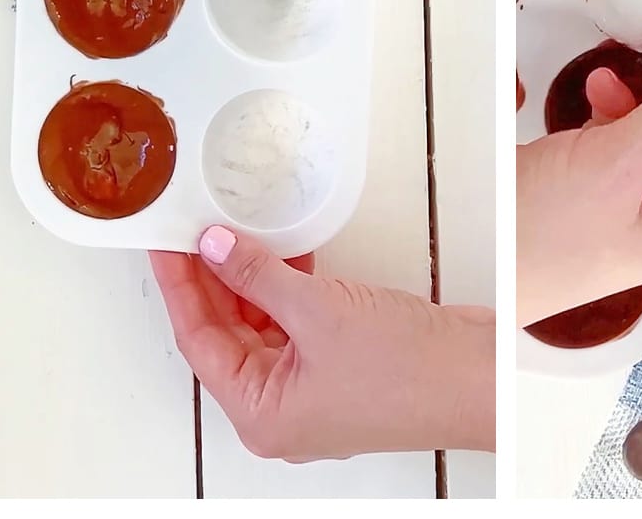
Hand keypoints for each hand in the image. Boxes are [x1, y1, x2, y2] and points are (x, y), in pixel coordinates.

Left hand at [150, 227, 494, 459]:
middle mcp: (282, 407)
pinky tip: (292, 251)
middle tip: (196, 229)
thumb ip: (259, 276)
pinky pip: (299, 322)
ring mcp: (314, 387)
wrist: (474, 375)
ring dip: (254, 279)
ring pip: (265, 325)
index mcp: (261, 413)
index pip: (200, 340)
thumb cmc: (405, 370)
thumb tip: (214, 247)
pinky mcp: (342, 364)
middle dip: (213, 279)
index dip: (180, 286)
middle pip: (229, 333)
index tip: (167, 244)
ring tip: (238, 230)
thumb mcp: (317, 311)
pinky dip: (291, 287)